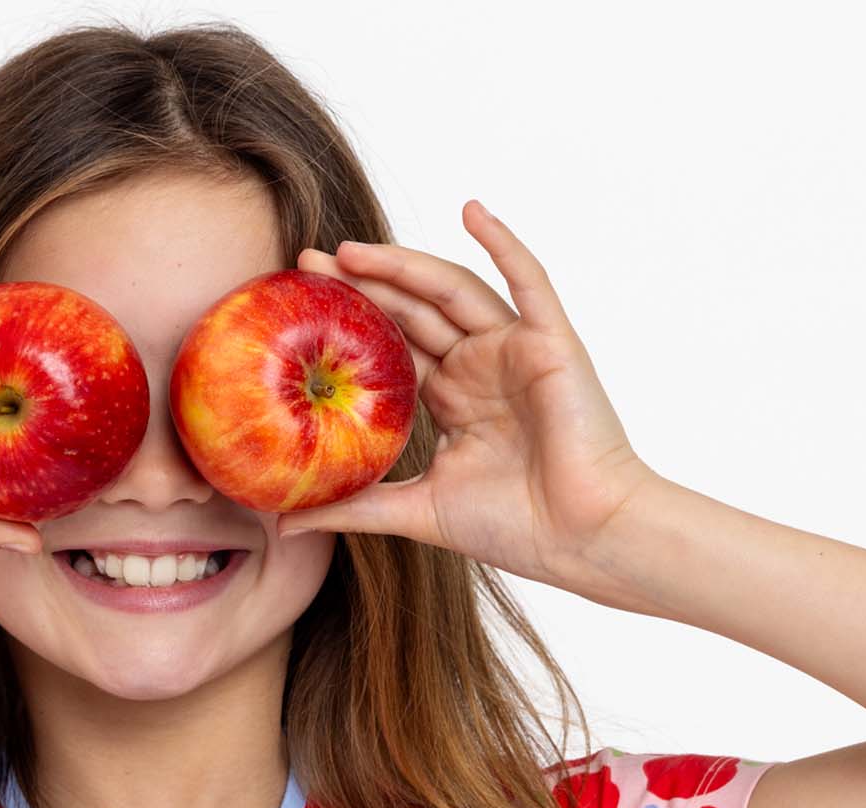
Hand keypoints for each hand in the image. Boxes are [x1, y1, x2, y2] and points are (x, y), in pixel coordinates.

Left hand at [281, 201, 661, 590]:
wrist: (582, 538)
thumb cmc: (514, 527)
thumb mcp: (416, 513)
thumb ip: (354, 508)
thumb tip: (283, 523)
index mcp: (451, 398)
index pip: (390, 346)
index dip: (347, 325)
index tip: (297, 307)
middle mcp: (479, 366)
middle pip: (411, 310)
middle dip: (361, 284)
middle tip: (306, 264)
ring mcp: (514, 350)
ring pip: (451, 291)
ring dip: (404, 265)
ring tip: (350, 250)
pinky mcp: (551, 341)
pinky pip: (528, 279)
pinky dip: (504, 242)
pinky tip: (471, 211)